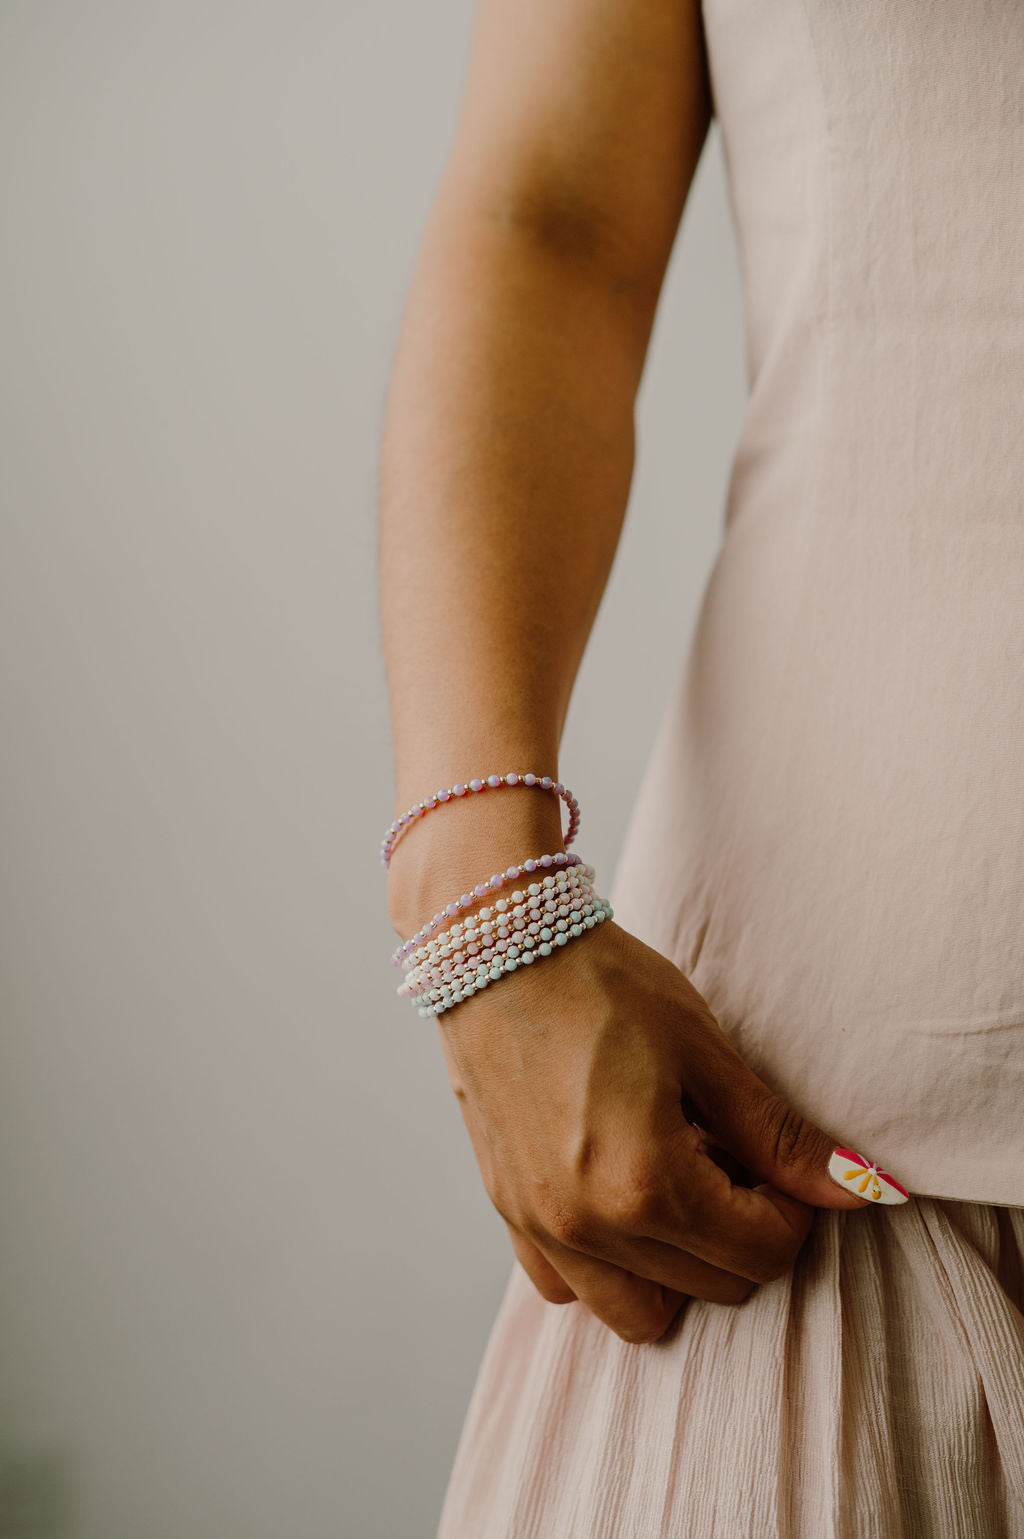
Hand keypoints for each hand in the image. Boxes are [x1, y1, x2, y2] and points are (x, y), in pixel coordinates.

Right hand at [432, 917, 878, 1343]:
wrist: (495, 945)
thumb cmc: (602, 983)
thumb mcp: (704, 1052)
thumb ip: (779, 1137)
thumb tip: (865, 1188)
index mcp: (646, 1186)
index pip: (761, 1254)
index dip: (791, 1209)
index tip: (774, 1157)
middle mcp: (588, 1227)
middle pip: (712, 1287)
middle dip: (741, 1232)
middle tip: (731, 1157)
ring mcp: (540, 1227)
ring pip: (639, 1313)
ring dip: (678, 1268)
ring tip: (677, 1185)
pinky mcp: (507, 1212)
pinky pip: (567, 1287)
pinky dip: (606, 1264)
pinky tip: (617, 1196)